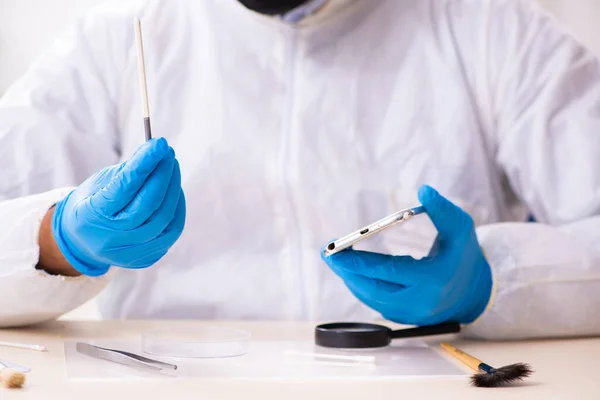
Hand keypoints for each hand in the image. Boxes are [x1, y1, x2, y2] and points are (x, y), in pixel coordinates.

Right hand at [50, 138, 185, 276]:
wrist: (81, 242)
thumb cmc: (93, 203)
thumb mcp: (100, 184)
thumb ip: (128, 171)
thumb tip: (154, 151)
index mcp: (92, 215)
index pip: (124, 187)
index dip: (144, 164)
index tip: (159, 143)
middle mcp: (111, 238)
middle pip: (148, 204)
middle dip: (162, 174)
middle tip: (167, 153)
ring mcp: (130, 252)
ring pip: (164, 218)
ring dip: (173, 189)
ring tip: (171, 168)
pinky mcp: (146, 258)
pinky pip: (171, 231)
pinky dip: (176, 208)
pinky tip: (174, 190)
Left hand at [322, 185, 491, 324]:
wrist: (473, 292)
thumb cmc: (463, 255)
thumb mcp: (461, 228)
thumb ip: (442, 209)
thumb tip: (423, 190)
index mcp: (434, 279)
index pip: (391, 271)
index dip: (362, 262)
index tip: (339, 251)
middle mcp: (421, 301)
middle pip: (374, 288)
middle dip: (347, 271)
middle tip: (328, 254)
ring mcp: (411, 314)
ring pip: (371, 298)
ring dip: (350, 278)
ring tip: (334, 260)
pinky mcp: (403, 318)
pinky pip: (375, 303)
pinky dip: (360, 286)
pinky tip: (350, 272)